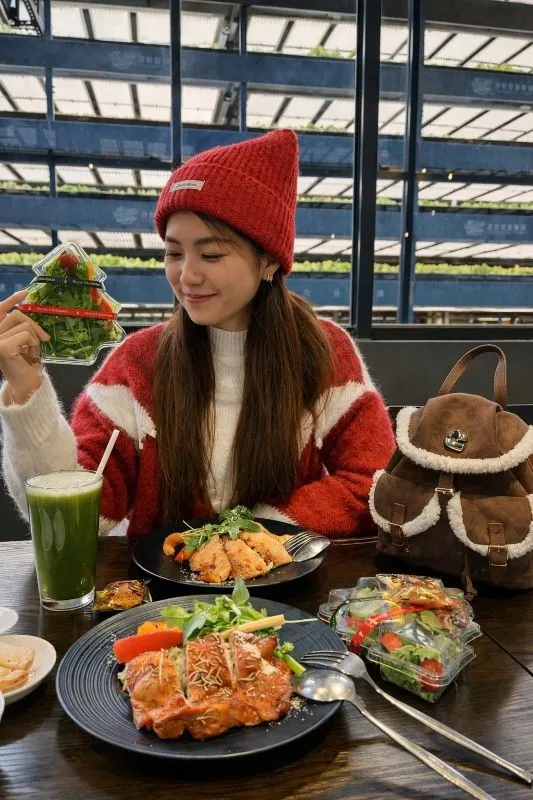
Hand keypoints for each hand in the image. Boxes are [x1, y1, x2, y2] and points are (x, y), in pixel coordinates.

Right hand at [0, 290, 49, 404]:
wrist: (27, 386)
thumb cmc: (27, 366)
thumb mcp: (26, 342)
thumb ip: (23, 327)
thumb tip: (29, 308)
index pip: (1, 310)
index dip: (12, 300)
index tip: (26, 292)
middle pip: (16, 315)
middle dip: (34, 325)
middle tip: (43, 339)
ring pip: (23, 324)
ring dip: (34, 338)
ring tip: (32, 353)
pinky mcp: (3, 347)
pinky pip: (26, 335)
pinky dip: (33, 345)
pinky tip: (29, 357)